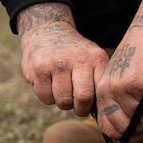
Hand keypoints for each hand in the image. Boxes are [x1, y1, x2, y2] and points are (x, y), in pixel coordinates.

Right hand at [17, 2, 107, 116]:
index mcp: (96, 58)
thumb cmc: (75, 54)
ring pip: (63, 101)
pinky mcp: (38, 69)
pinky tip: (50, 85)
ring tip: (63, 90)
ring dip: (63, 103)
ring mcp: (57, 63)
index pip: (102, 91)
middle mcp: (78, 58)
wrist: (47, 31)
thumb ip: (100, 80)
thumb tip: (103, 112)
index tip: (94, 105)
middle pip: (83, 98)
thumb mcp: (93, 59)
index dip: (99, 105)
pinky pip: (46, 98)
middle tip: (78, 105)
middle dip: (80, 108)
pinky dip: (48, 97)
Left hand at [96, 0, 142, 142]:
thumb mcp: (125, 86)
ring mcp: (122, 89)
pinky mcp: (138, 82)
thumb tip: (133, 136)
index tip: (140, 131)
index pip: (110, 130)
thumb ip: (126, 109)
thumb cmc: (141, 61)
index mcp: (103, 95)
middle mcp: (109, 93)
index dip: (128, 135)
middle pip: (128, 128)